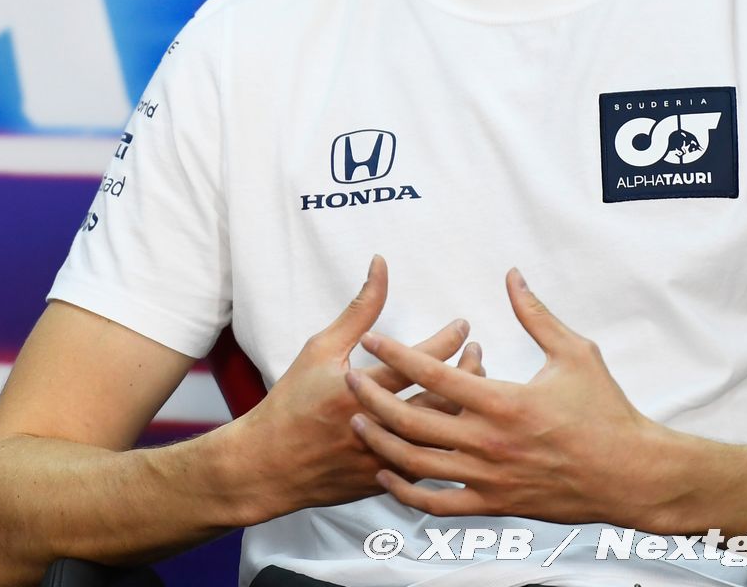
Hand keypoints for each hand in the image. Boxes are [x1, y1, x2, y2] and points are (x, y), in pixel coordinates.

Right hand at [228, 254, 474, 522]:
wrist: (270, 464)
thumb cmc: (293, 401)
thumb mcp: (320, 349)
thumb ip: (359, 310)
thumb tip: (381, 265)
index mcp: (359, 390)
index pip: (418, 362)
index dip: (448, 340)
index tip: (462, 326)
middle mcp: (377, 426)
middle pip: (441, 401)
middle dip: (468, 372)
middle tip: (476, 352)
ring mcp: (383, 458)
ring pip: (443, 436)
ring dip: (464, 407)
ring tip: (474, 383)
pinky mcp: (387, 481)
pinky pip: (431, 465)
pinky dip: (449, 442)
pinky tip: (458, 422)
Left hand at [345, 267, 667, 524]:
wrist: (630, 475)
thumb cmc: (606, 411)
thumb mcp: (575, 353)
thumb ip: (535, 315)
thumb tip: (512, 275)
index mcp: (505, 401)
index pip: (436, 375)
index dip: (398, 355)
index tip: (372, 338)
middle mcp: (490, 442)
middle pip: (413, 420)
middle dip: (374, 397)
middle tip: (348, 378)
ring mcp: (489, 478)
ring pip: (417, 464)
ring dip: (381, 442)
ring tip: (357, 420)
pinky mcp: (494, 504)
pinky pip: (438, 505)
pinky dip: (407, 494)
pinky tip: (387, 476)